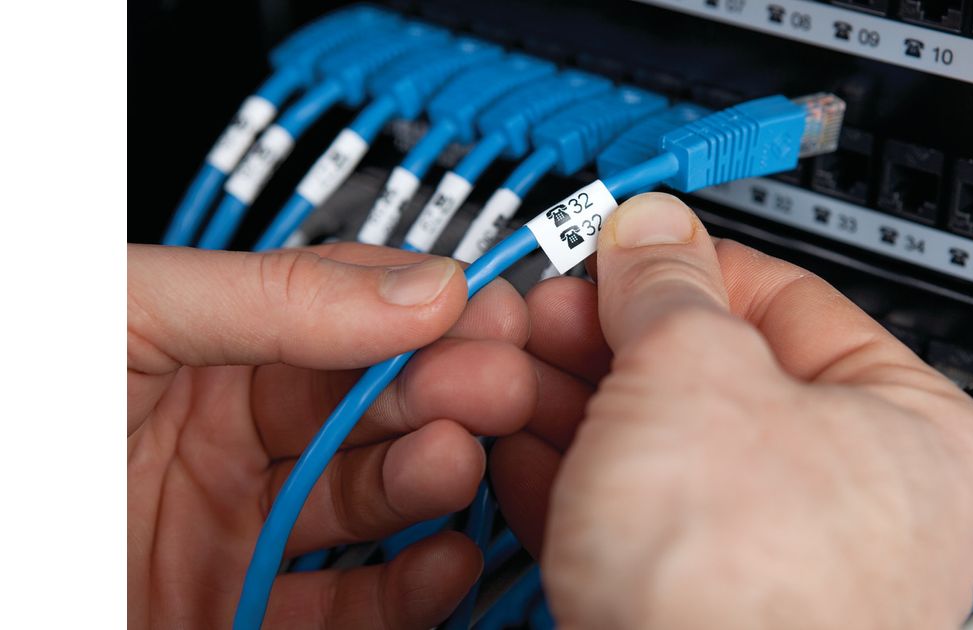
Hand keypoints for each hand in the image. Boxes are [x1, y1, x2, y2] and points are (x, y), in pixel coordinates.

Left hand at [128, 243, 536, 627]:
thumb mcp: (124, 315)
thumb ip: (272, 294)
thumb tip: (419, 287)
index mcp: (204, 343)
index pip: (345, 314)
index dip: (423, 310)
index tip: (491, 312)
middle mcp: (228, 433)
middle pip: (372, 406)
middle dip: (444, 390)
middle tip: (499, 386)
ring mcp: (238, 526)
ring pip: (368, 500)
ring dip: (431, 478)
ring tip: (456, 463)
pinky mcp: (235, 613)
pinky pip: (344, 608)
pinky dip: (407, 590)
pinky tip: (444, 559)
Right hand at [489, 193, 972, 628]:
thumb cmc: (748, 596)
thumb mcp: (697, 373)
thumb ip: (668, 286)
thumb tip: (650, 231)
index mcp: (908, 430)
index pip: (786, 300)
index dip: (685, 262)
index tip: (613, 249)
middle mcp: (851, 503)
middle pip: (710, 377)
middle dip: (608, 339)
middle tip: (541, 312)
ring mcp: (765, 566)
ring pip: (656, 451)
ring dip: (572, 403)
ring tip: (503, 368)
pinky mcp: (689, 611)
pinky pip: (628, 522)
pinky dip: (568, 480)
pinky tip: (512, 443)